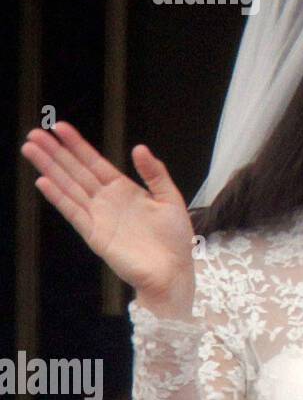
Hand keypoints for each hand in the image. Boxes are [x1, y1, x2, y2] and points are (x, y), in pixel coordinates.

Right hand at [21, 121, 195, 317]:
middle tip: (34, 133)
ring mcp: (98, 217)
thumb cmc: (175, 239)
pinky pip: (73, 212)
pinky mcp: (94, 235)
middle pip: (75, 171)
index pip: (95, 162)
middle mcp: (107, 201)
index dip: (77, 145)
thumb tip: (139, 147)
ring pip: (69, 187)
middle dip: (55, 152)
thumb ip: (154, 174)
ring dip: (49, 168)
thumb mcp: (169, 199)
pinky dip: (58, 197)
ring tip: (31, 149)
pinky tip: (43, 181)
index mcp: (125, 190)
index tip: (60, 127)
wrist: (172, 272)